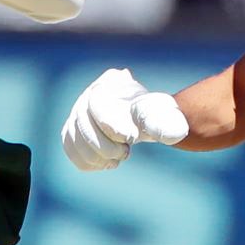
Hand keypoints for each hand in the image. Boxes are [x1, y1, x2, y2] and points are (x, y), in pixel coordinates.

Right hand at [61, 68, 188, 170]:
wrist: (142, 122)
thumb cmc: (153, 117)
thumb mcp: (162, 118)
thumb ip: (166, 124)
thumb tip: (175, 135)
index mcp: (112, 82)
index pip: (99, 104)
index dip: (112, 125)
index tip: (131, 139)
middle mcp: (89, 93)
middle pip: (83, 122)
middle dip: (105, 146)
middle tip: (126, 152)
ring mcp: (77, 111)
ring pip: (74, 137)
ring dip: (97, 155)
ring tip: (118, 156)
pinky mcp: (72, 130)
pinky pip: (70, 148)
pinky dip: (88, 161)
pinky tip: (106, 162)